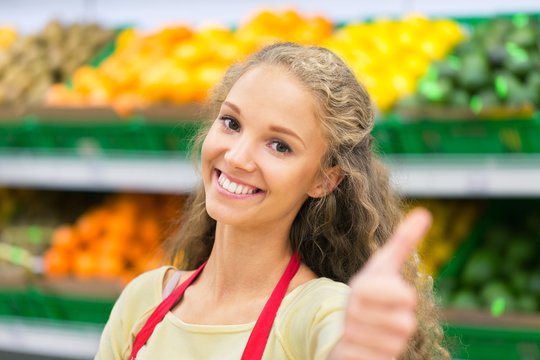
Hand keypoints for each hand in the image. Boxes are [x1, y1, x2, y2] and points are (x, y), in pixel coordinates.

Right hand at [328, 208, 431, 359]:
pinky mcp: (345, 358)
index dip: (407, 298)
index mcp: (362, 285)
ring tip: (377, 332)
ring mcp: (347, 335)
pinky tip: (370, 347)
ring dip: (392, 341)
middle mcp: (352, 310)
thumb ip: (403, 241)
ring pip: (396, 346)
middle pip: (406, 325)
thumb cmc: (369, 294)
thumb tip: (424, 213)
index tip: (401, 296)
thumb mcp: (385, 267)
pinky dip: (381, 357)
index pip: (405, 297)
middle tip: (386, 316)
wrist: (336, 325)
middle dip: (401, 323)